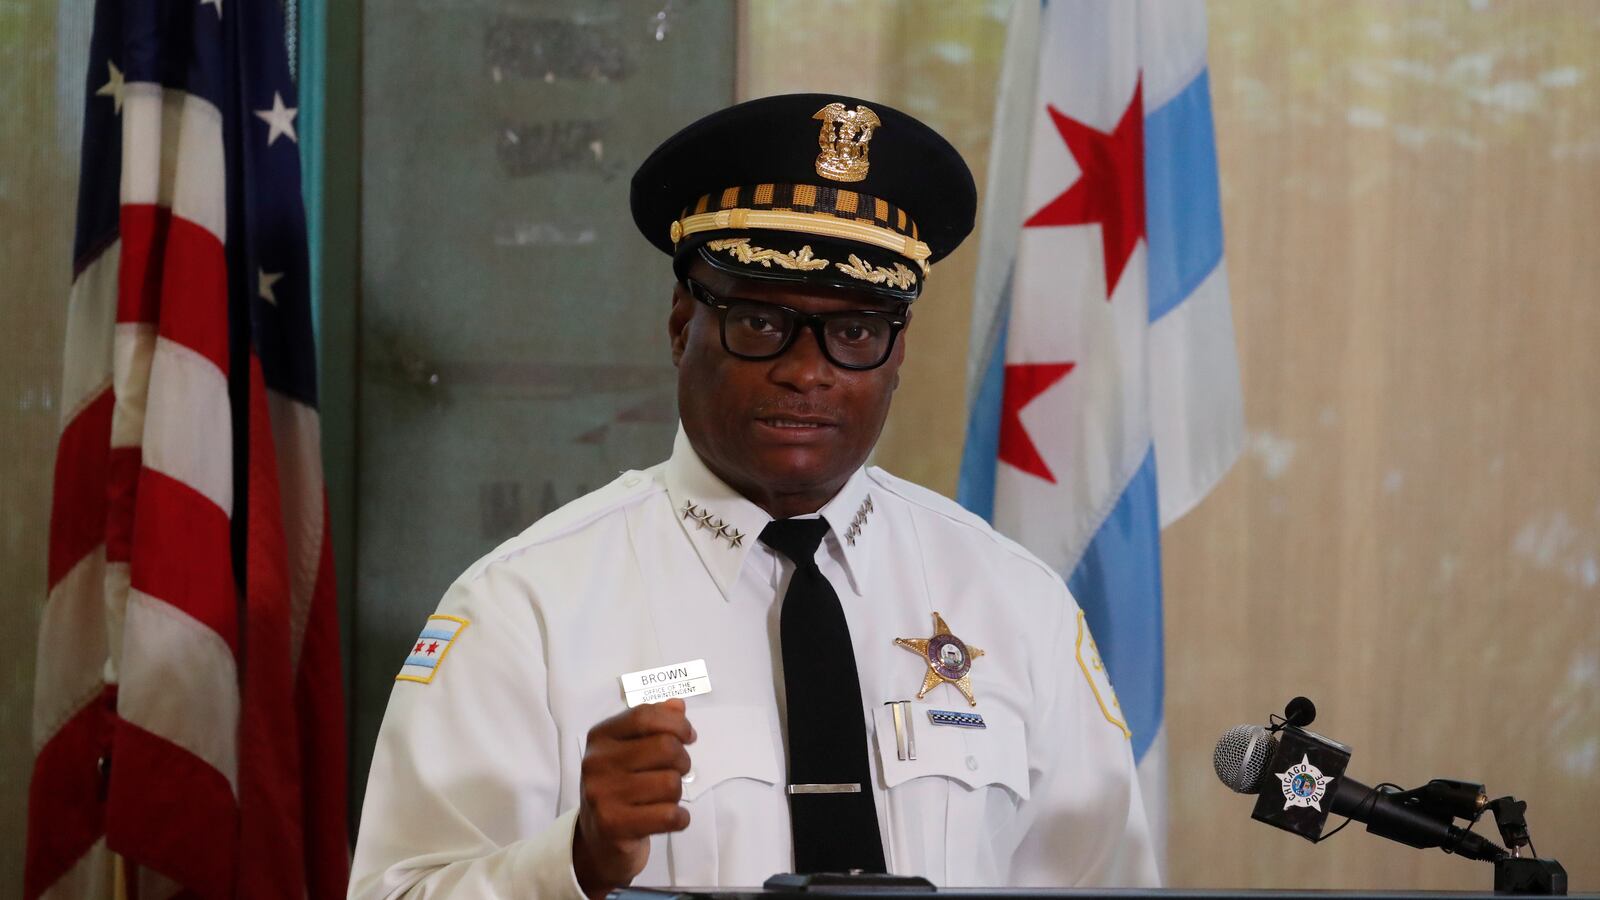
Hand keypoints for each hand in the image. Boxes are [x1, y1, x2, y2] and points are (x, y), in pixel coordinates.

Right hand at [572, 699, 695, 898]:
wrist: (598, 842)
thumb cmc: (620, 789)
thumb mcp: (629, 752)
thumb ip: (654, 725)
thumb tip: (678, 704)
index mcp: (600, 737)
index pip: (645, 715)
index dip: (676, 723)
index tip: (689, 736)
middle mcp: (597, 762)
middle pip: (665, 748)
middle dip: (682, 761)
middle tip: (676, 773)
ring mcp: (603, 794)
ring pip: (671, 783)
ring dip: (678, 793)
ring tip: (664, 799)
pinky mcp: (614, 825)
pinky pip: (669, 815)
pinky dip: (680, 818)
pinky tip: (670, 819)